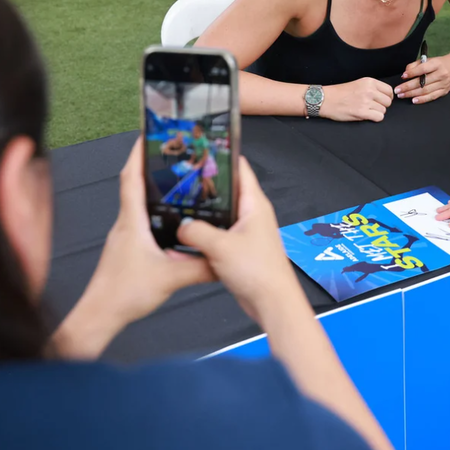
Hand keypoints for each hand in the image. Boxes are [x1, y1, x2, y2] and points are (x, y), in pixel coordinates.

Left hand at [55, 139, 213, 356]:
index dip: (138, 154)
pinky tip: (170, 219)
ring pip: (137, 204)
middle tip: (167, 152)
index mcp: (132, 222)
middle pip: (133, 185)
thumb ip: (201, 266)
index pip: (131, 178)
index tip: (146, 135)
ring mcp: (125, 236)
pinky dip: (154, 212)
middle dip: (148, 166)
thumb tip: (223, 258)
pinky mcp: (127, 249)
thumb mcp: (171, 278)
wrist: (101, 316)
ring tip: (173, 180)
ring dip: (151, 189)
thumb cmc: (124, 294)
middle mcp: (125, 224)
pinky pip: (141, 221)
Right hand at [177, 157, 302, 324]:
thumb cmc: (257, 271)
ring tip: (177, 204)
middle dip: (205, 185)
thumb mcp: (220, 246)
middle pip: (227, 190)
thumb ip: (196, 232)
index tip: (201, 148)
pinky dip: (204, 233)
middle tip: (180, 178)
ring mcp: (247, 231)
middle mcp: (252, 213)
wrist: (271, 301)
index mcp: (254, 204)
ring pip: (221, 214)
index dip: (222, 156)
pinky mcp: (240, 247)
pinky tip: (186, 236)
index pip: (240, 169)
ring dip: (203, 212)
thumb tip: (179, 226)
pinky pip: (219, 233)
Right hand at [322, 77, 392, 121]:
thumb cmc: (340, 93)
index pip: (389, 90)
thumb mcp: (359, 83)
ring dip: (377, 112)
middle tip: (372, 106)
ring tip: (366, 110)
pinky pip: (379, 117)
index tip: (382, 100)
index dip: (387, 97)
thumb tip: (386, 96)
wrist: (326, 99)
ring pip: (383, 110)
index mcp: (369, 81)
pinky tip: (366, 116)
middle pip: (388, 101)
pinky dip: (374, 118)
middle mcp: (369, 90)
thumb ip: (372, 88)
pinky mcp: (362, 112)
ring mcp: (366, 101)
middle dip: (382, 106)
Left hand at [395, 49, 449, 103]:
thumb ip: (416, 65)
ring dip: (412, 94)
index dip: (412, 73)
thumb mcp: (429, 59)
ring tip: (402, 95)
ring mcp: (443, 84)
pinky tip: (413, 100)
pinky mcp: (444, 91)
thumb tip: (406, 74)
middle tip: (398, 89)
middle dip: (408, 86)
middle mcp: (441, 74)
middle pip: (423, 82)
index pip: (423, 69)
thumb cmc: (439, 63)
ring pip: (426, 90)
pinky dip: (422, 99)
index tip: (403, 76)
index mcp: (437, 64)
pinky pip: (432, 97)